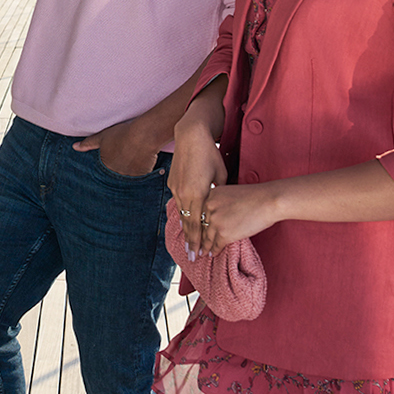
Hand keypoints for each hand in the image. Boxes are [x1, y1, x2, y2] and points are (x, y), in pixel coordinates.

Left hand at [73, 115, 160, 176]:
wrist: (143, 136)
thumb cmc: (122, 134)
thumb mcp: (102, 137)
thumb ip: (88, 144)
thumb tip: (74, 147)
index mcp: (105, 167)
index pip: (105, 171)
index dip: (110, 164)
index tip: (116, 158)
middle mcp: (117, 175)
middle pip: (117, 175)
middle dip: (120, 169)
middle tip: (126, 158)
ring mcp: (130, 177)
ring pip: (128, 176)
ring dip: (130, 171)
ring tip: (134, 158)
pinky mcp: (143, 176)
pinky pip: (140, 176)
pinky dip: (141, 170)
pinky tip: (142, 160)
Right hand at [168, 118, 227, 248]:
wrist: (191, 136)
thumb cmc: (210, 155)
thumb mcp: (221, 176)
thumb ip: (219, 194)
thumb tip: (220, 206)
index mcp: (197, 195)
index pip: (196, 225)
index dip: (197, 241)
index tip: (198, 254)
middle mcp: (183, 194)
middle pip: (187, 223)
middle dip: (189, 241)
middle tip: (191, 257)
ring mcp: (176, 188)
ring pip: (181, 213)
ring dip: (185, 227)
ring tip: (188, 241)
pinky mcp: (172, 182)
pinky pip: (178, 202)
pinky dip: (182, 212)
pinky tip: (184, 219)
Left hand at [194, 183, 280, 255]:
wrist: (268, 201)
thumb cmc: (254, 196)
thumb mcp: (229, 193)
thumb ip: (219, 202)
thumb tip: (215, 215)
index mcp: (210, 196)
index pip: (199, 213)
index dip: (195, 225)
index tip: (192, 232)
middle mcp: (208, 208)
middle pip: (200, 226)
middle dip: (196, 237)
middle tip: (192, 246)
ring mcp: (215, 221)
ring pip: (207, 237)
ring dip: (204, 247)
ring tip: (200, 252)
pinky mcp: (224, 233)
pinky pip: (216, 245)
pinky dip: (214, 251)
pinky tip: (212, 254)